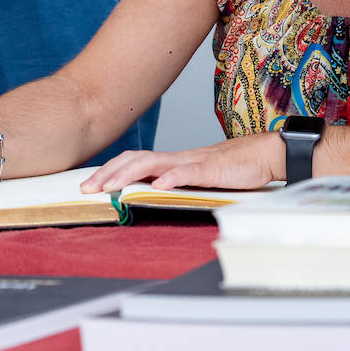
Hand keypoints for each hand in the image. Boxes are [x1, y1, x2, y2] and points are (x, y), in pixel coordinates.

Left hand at [79, 134, 283, 193]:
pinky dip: (171, 178)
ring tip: (112, 187)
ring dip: (129, 174)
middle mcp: (177, 158)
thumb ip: (175, 184)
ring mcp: (192, 162)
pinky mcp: (211, 169)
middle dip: (108, 173)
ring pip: (154, 163)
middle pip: (135, 159)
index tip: (88, 185)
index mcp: (172, 162)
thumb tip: (150, 195)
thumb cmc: (232, 168)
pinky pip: (188, 172)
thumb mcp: (196, 178)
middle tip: (87, 188)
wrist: (262, 155)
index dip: (109, 170)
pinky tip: (158, 187)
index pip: (133, 161)